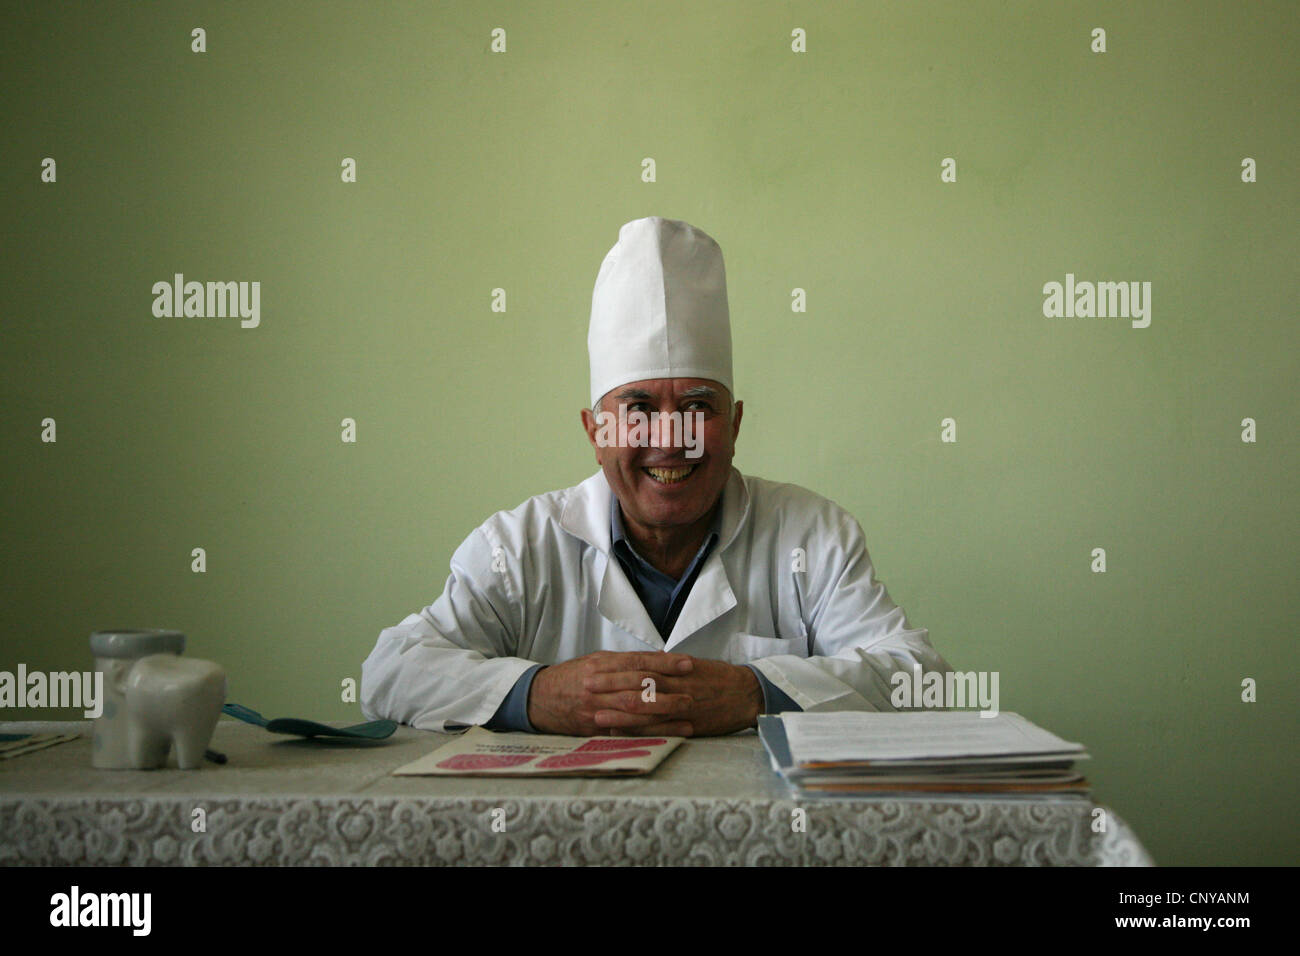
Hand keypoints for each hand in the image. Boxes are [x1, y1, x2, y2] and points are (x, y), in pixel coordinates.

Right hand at [527, 651, 696, 736]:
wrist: (538, 699)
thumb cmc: (572, 677)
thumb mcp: (594, 661)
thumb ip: (624, 661)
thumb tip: (658, 658)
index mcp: (600, 665)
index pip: (638, 662)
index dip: (664, 663)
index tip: (687, 664)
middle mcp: (598, 686)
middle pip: (638, 687)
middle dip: (668, 691)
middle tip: (692, 693)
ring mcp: (595, 708)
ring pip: (634, 710)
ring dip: (663, 714)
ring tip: (687, 714)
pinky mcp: (594, 729)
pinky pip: (625, 731)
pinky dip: (648, 732)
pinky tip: (668, 733)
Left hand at [583, 656, 762, 736]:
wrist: (747, 693)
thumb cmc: (719, 678)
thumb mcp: (694, 665)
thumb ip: (668, 663)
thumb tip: (648, 658)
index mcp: (675, 667)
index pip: (639, 666)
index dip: (614, 669)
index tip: (592, 669)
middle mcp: (676, 685)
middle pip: (637, 686)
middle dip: (610, 689)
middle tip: (584, 691)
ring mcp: (682, 705)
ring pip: (646, 710)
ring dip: (619, 714)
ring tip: (595, 716)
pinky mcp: (689, 724)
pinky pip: (661, 729)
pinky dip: (640, 733)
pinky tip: (622, 736)